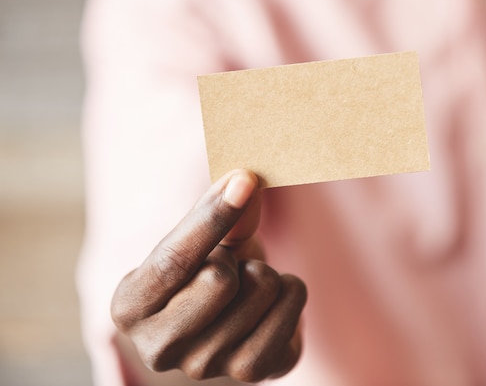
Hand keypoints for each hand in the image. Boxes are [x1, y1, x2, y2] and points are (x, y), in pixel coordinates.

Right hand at [110, 170, 306, 381]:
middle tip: (232, 265)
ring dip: (266, 273)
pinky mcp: (248, 372)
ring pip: (260, 290)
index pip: (173, 259)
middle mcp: (157, 348)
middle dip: (237, 256)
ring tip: (249, 285)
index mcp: (129, 307)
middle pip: (218, 279)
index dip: (211, 218)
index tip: (243, 181)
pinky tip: (274, 298)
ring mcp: (203, 367)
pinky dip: (292, 290)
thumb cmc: (206, 268)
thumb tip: (243, 182)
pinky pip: (290, 308)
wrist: (231, 317)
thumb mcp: (202, 239)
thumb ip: (218, 212)